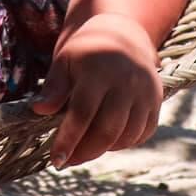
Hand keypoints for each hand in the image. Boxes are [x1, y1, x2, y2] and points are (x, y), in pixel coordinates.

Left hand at [30, 12, 163, 167]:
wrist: (123, 34)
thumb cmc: (86, 51)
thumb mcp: (65, 61)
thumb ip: (54, 86)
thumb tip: (39, 110)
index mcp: (98, 71)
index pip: (82, 113)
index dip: (68, 139)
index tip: (55, 160)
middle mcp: (126, 82)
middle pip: (107, 130)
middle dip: (85, 152)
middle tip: (68, 161)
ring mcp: (145, 92)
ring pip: (126, 135)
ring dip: (103, 150)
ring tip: (84, 151)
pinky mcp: (157, 101)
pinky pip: (142, 133)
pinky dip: (124, 143)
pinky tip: (106, 142)